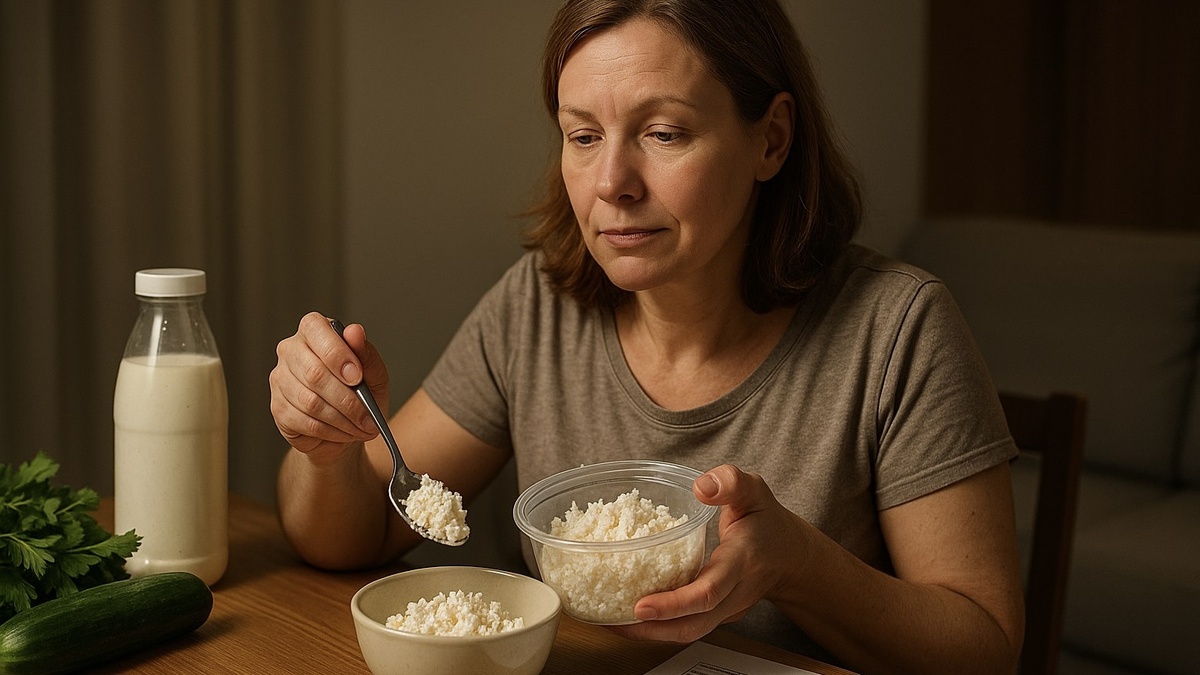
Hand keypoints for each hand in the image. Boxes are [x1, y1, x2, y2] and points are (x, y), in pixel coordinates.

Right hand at [269, 312, 390, 462]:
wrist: (349, 426)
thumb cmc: (361, 392)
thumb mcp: (374, 373)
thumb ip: (366, 353)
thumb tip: (355, 332)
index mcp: (314, 330)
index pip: (315, 330)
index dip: (337, 355)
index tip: (357, 378)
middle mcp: (290, 350)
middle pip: (314, 373)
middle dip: (347, 399)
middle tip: (368, 415)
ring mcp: (280, 379)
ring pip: (310, 402)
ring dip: (342, 419)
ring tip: (362, 426)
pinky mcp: (277, 407)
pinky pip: (304, 422)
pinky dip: (330, 431)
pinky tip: (344, 432)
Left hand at [609, 464, 808, 643]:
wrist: (791, 556)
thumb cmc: (769, 522)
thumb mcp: (755, 491)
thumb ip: (731, 482)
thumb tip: (701, 487)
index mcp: (740, 562)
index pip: (708, 592)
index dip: (674, 603)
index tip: (641, 606)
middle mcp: (733, 593)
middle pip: (694, 624)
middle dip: (652, 629)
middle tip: (614, 621)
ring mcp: (727, 608)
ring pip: (689, 632)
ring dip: (651, 633)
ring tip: (613, 622)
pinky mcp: (719, 614)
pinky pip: (690, 625)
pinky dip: (661, 626)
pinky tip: (634, 616)